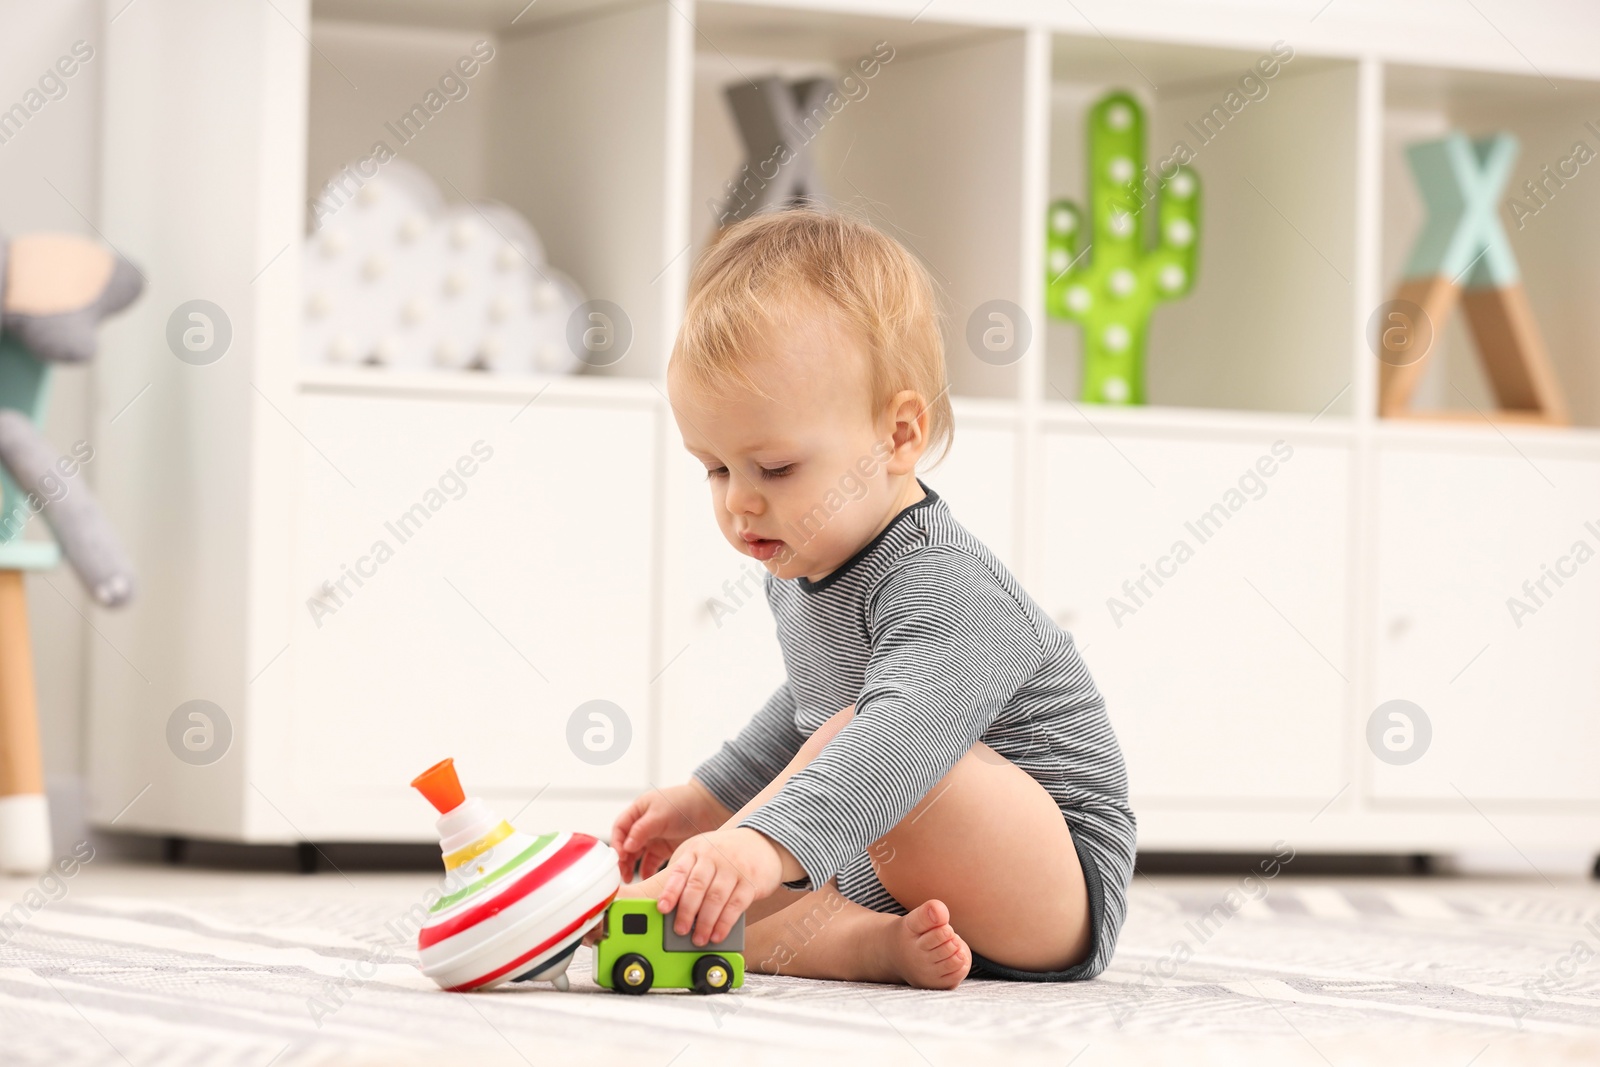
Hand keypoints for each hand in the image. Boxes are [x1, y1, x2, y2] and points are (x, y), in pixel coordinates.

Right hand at [610, 779, 730, 881]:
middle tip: (621, 873)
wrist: (709, 808)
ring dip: (630, 867)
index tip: (620, 856)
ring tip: (629, 879)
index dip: (617, 843)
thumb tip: (626, 846)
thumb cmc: (683, 803)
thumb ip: (642, 829)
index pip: (620, 829)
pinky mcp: (663, 849)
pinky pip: (650, 863)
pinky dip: (646, 871)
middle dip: (622, 860)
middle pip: (625, 845)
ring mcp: (652, 838)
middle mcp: (642, 826)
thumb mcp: (660, 814)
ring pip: (636, 856)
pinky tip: (645, 880)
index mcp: (638, 812)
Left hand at [656, 827, 786, 945]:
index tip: (662, 909)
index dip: (670, 892)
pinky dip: (724, 923)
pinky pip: (736, 905)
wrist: (763, 840)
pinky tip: (717, 934)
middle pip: (697, 886)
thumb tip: (675, 912)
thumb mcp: (706, 856)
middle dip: (686, 912)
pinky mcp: (752, 880)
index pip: (680, 872)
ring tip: (699, 938)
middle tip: (681, 930)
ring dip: (705, 922)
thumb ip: (691, 877)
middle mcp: (715, 856)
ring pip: (716, 898)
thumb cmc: (727, 855)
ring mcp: (734, 867)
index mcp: (698, 850)